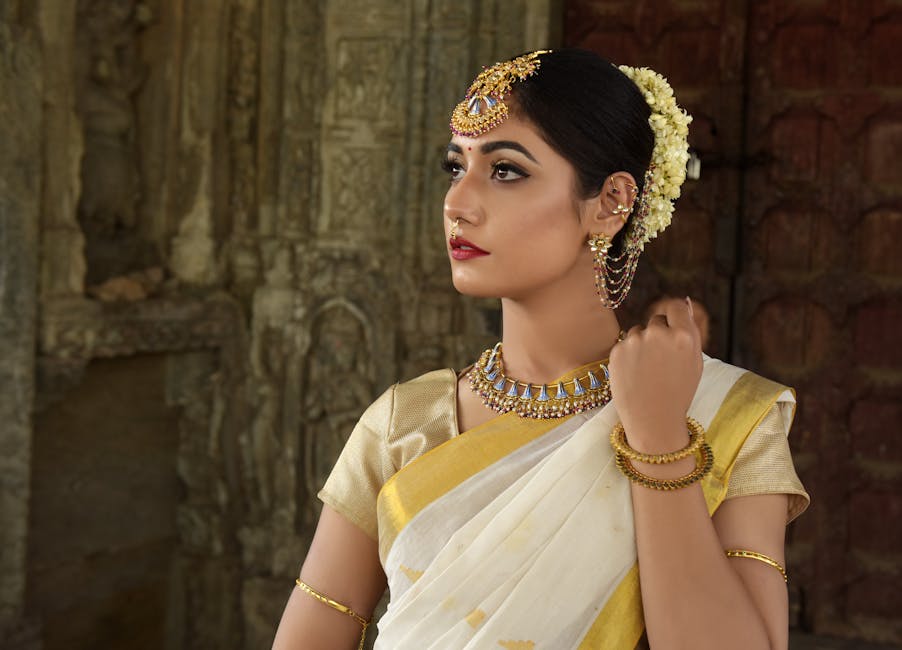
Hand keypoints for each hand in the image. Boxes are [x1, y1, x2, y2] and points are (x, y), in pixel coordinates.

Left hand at [608, 297, 703, 450]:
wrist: (652, 420)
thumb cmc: (678, 393)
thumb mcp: (694, 363)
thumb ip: (690, 331)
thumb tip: (685, 302)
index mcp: (684, 336)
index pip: (677, 306)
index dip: (675, 316)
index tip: (672, 326)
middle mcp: (659, 333)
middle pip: (657, 320)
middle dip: (658, 334)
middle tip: (661, 361)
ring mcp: (635, 341)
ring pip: (638, 331)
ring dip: (642, 344)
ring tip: (647, 371)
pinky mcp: (617, 350)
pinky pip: (625, 344)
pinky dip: (628, 356)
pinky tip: (635, 375)